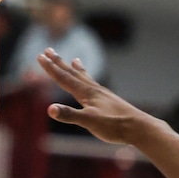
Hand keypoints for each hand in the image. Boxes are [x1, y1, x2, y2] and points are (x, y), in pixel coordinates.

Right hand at [36, 47, 154, 144]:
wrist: (138, 128)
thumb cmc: (114, 126)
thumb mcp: (89, 122)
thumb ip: (69, 115)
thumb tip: (49, 109)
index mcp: (86, 93)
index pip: (64, 78)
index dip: (51, 68)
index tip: (40, 56)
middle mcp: (93, 89)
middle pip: (72, 73)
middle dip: (59, 63)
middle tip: (48, 50)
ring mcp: (102, 94)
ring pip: (85, 77)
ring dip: (75, 69)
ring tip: (73, 59)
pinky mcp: (109, 100)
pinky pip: (94, 85)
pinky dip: (89, 80)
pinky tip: (91, 83)